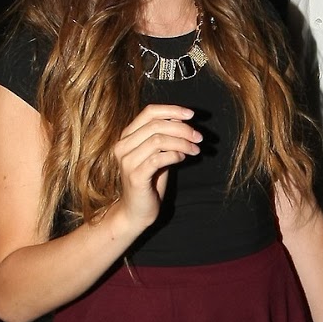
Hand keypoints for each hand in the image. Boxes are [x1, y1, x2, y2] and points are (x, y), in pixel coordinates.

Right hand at [110, 103, 200, 235]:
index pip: (149, 112)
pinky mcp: (135, 176)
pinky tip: (184, 159)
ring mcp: (127, 161)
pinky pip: (158, 159)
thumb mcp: (158, 154)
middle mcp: (123, 146)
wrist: (136, 212)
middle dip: (182, 128)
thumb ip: (165, 137)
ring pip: (158, 140)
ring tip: (196, 149)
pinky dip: (175, 155)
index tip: (192, 114)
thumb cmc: (149, 182)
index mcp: (127, 136)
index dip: (172, 110)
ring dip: (182, 143)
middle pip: (156, 125)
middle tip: (199, 137)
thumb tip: (181, 119)